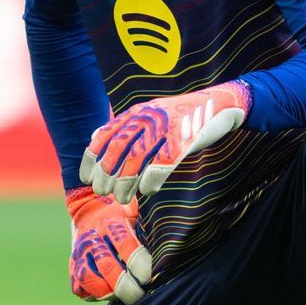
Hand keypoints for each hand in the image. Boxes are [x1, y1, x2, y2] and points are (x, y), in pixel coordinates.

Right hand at [66, 186, 153, 303]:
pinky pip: (79, 288)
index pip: (127, 247)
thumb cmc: (125, 213)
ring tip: (124, 296)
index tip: (150, 277)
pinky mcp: (73, 266)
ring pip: (89, 281)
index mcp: (112, 223)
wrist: (90, 206)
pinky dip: (94, 295)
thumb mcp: (138, 212)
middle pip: (108, 268)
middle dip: (127, 287)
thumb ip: (151, 228)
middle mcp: (93, 238)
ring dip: (108, 293)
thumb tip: (172, 249)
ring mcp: (80, 253)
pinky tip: (109, 292)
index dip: (141, 266)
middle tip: (141, 294)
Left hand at [79, 81, 251, 204]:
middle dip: (105, 175)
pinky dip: (149, 183)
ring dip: (124, 185)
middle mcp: (147, 120)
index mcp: (135, 114)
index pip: (103, 137)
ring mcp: (164, 131)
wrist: (219, 106)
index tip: (86, 179)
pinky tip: (146, 191)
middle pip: (117, 151)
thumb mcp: (149, 114)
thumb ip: (124, 126)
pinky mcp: (181, 144)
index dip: (91, 160)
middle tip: (102, 192)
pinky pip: (159, 168)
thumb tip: (93, 138)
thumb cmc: (181, 116)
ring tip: (121, 198)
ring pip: (136, 163)